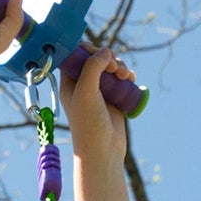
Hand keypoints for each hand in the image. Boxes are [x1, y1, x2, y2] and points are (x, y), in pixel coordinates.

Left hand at [61, 46, 135, 200]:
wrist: (103, 151)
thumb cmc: (88, 124)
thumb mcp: (86, 92)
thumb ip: (93, 67)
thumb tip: (106, 50)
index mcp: (69, 81)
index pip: (75, 54)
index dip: (87, 49)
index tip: (98, 56)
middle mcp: (83, 84)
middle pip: (95, 57)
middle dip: (108, 58)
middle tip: (114, 69)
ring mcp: (98, 90)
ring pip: (110, 66)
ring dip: (119, 65)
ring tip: (125, 76)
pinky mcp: (113, 97)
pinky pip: (120, 78)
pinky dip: (126, 75)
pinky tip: (131, 79)